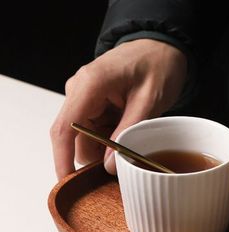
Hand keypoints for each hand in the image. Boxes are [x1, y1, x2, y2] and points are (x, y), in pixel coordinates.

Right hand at [50, 39, 186, 178]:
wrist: (162, 48)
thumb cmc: (158, 66)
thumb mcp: (149, 101)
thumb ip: (127, 133)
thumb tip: (109, 166)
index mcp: (89, 86)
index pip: (65, 129)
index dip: (62, 160)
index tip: (68, 184)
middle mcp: (80, 91)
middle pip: (76, 138)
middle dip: (96, 157)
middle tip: (125, 168)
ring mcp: (85, 98)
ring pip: (86, 138)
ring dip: (106, 149)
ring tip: (134, 145)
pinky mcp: (93, 104)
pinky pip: (95, 131)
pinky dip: (110, 140)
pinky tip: (129, 137)